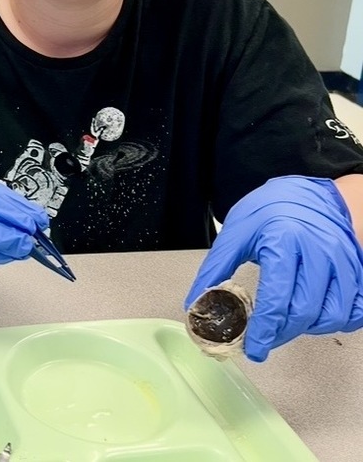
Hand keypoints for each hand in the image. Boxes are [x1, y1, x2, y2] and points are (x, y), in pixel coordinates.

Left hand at [186, 175, 362, 361]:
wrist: (314, 195)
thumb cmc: (274, 209)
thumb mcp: (237, 230)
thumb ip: (216, 266)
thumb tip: (196, 299)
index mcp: (284, 241)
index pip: (275, 299)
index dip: (263, 330)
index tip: (253, 347)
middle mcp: (318, 252)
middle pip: (304, 312)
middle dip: (281, 333)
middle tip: (264, 339)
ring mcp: (343, 262)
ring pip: (333, 316)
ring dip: (308, 329)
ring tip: (287, 324)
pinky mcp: (358, 270)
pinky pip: (356, 310)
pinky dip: (337, 321)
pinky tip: (316, 317)